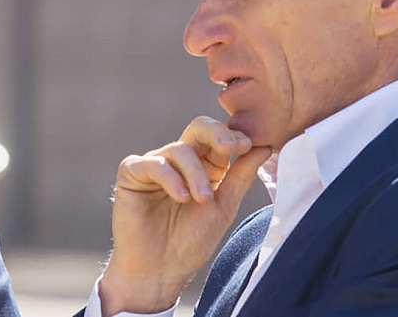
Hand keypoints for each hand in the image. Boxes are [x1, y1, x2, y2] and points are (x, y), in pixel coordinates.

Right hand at [98, 116, 271, 315]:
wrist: (161, 270)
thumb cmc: (192, 241)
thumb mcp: (225, 205)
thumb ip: (241, 175)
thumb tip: (265, 147)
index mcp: (205, 164)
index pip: (220, 137)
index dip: (235, 136)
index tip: (249, 146)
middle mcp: (180, 160)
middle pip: (198, 128)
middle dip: (217, 134)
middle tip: (231, 147)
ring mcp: (155, 164)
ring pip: (179, 149)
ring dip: (196, 173)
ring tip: (203, 199)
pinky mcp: (132, 174)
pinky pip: (152, 163)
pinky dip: (170, 177)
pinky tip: (182, 197)